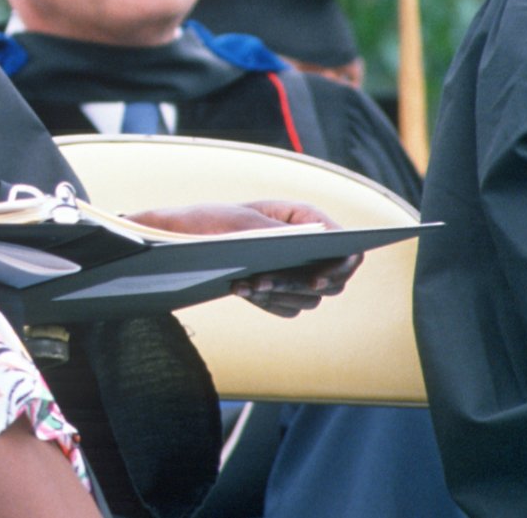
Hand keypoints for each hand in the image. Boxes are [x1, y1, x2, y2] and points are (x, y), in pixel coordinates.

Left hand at [123, 199, 361, 318]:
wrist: (182, 238)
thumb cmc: (211, 219)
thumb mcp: (242, 221)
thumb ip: (281, 231)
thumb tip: (318, 238)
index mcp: (305, 219)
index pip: (345, 244)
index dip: (341, 264)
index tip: (316, 278)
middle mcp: (309, 247)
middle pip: (329, 279)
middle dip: (295, 283)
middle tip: (261, 282)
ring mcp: (298, 272)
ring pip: (309, 298)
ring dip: (278, 294)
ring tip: (243, 285)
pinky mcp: (282, 292)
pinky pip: (288, 307)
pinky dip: (268, 302)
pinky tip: (239, 290)